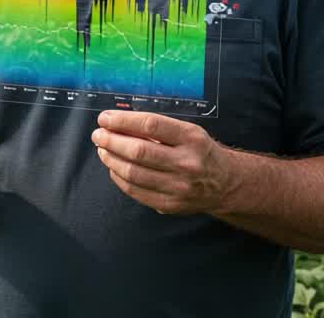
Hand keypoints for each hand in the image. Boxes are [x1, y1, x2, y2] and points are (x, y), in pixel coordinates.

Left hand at [91, 110, 234, 214]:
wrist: (225, 184)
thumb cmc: (199, 152)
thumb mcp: (187, 132)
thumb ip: (156, 128)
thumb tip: (116, 123)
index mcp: (192, 138)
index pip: (150, 125)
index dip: (122, 120)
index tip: (105, 118)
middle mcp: (187, 163)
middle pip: (138, 151)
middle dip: (111, 141)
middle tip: (98, 135)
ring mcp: (179, 187)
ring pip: (133, 173)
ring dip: (111, 159)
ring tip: (103, 150)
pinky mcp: (170, 204)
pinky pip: (135, 191)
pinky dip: (118, 177)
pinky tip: (114, 168)